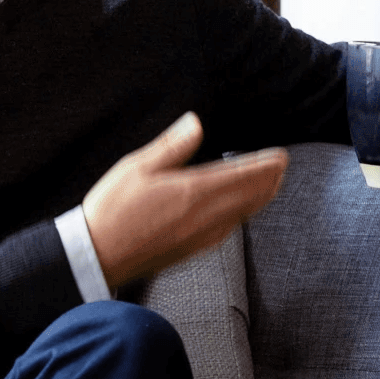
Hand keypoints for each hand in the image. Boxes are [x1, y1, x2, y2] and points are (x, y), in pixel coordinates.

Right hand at [82, 111, 287, 290]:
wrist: (98, 256)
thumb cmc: (112, 208)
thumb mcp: (136, 167)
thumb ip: (171, 146)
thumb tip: (195, 122)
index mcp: (192, 191)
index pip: (242, 175)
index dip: (265, 165)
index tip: (281, 156)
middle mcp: (204, 217)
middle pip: (251, 197)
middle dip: (270, 180)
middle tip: (281, 166)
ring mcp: (201, 236)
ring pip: (243, 214)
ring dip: (260, 197)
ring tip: (269, 183)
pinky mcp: (193, 249)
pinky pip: (230, 228)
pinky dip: (243, 213)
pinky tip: (239, 210)